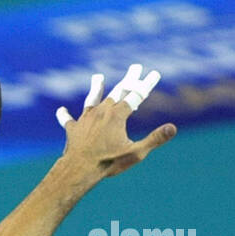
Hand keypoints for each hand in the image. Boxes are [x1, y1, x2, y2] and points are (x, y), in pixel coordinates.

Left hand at [55, 65, 175, 179]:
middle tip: (135, 67)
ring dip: (97, 88)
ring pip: (92, 99)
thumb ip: (154, 139)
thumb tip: (173, 127)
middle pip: (117, 92)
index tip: (154, 72)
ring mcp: (86, 119)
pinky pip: (69, 120)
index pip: (136, 96)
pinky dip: (66, 115)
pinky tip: (61, 111)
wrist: (79, 169)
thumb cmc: (108, 162)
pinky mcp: (73, 129)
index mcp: (118, 115)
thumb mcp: (136, 152)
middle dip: (128, 79)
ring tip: (98, 77)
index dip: (146, 84)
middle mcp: (102, 112)